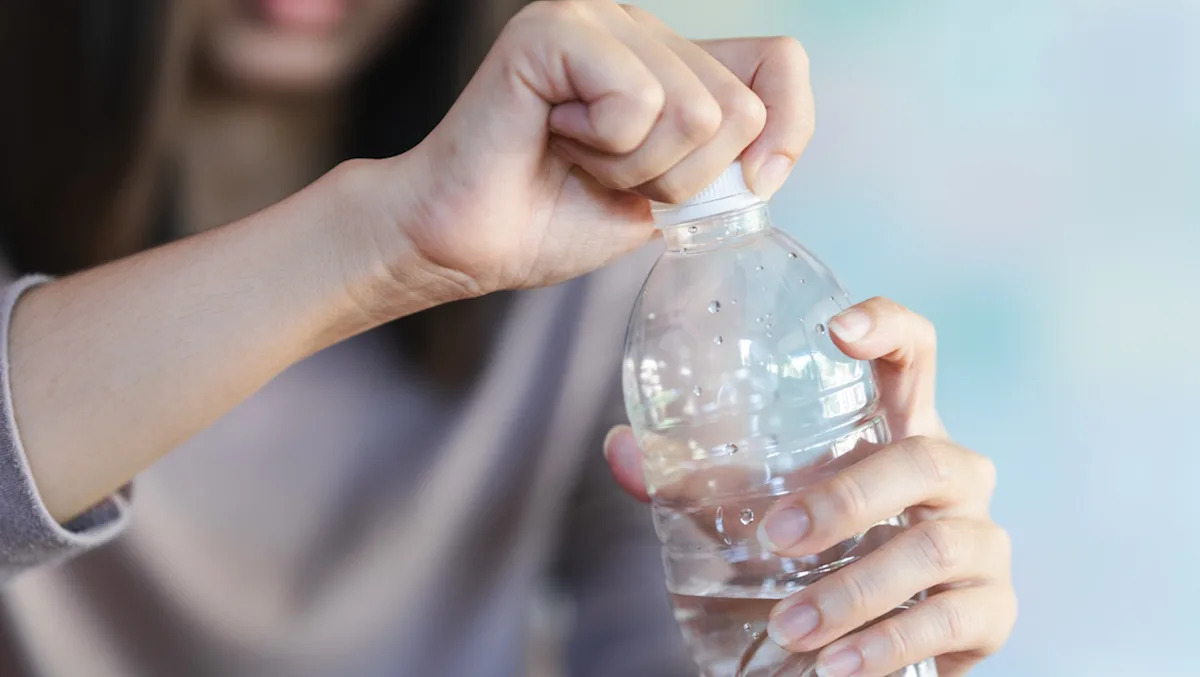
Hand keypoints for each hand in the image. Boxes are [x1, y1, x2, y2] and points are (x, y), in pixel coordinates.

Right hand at [375, 0, 813, 296]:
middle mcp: (639, 27)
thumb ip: (723, 164)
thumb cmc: (552, 219)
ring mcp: (597, 18)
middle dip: (680, 177)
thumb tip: (768, 156)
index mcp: (672, 60)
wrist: (467, 244)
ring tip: (576, 159)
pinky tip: (553, 135)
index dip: (788, 128)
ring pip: (693, 110)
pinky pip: (635, 99)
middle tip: (609, 176)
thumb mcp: (667, 198)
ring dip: (635, 169)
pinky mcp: (554, 29)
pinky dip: (603, 146)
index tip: (751, 184)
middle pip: (739, 107)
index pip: (780, 61)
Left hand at [604, 298, 1015, 676]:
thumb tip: (620, 451)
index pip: (916, 355)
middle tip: (777, 539)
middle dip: (847, 497)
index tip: (836, 329)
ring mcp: (981, 540)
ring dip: (855, 590)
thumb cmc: (819, 551)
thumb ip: (694, 480)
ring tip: (791, 627)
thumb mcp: (762, 505)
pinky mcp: (991, 609)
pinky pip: (952, 620)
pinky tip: (837, 666)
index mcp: (899, 429)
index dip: (889, 327)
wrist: (878, 640)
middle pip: (924, 457)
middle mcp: (953, 474)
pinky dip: (888, 644)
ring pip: (935, 545)